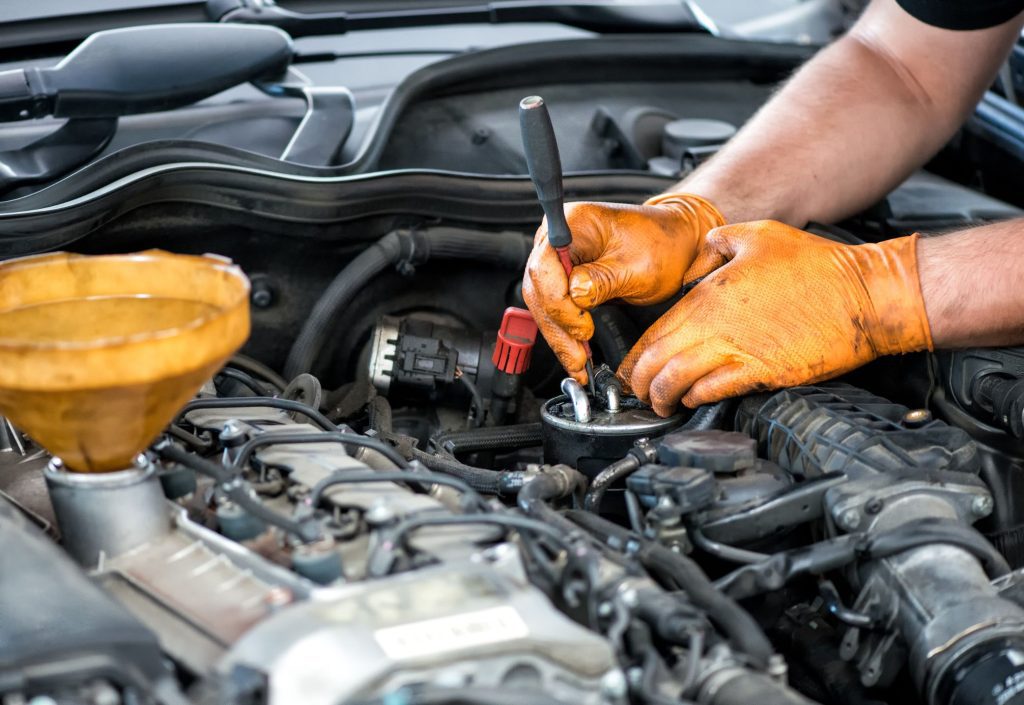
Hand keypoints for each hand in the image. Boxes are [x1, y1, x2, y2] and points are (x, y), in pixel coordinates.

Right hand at [522, 194, 724, 383]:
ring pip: (542, 304)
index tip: (583, 327)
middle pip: (539, 288)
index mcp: (574, 222)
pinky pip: (555, 308)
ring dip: (559, 335)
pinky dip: (565, 332)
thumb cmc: (662, 245)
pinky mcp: (564, 278)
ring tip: (577, 362)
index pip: (545, 266)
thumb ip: (603, 280)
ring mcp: (558, 258)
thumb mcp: (639, 266)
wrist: (675, 243)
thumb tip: (575, 296)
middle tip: (577, 356)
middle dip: (557, 327)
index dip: (559, 302)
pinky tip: (575, 352)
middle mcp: (558, 238)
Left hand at [619, 221, 932, 415]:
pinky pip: (716, 391)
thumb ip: (720, 241)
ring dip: (663, 396)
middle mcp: (716, 325)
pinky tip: (693, 400)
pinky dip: (697, 398)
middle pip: (657, 361)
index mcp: (709, 294)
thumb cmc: (818, 266)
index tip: (630, 368)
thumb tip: (704, 246)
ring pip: (679, 381)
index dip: (636, 355)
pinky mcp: (764, 372)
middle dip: (639, 383)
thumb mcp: (760, 235)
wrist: (865, 295)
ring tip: (660, 404)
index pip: (655, 331)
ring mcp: (739, 350)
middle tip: (636, 393)